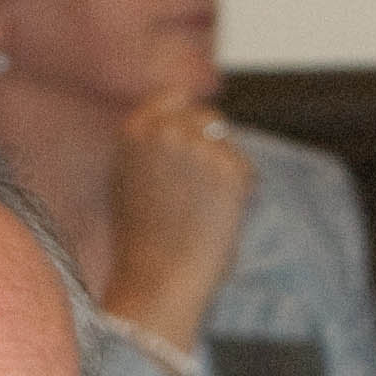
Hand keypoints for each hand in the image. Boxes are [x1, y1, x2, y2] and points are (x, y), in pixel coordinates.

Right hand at [98, 95, 256, 355]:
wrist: (158, 277)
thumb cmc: (143, 242)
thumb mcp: (129, 181)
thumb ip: (150, 148)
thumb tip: (184, 124)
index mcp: (134, 132)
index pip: (174, 97)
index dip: (190, 116)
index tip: (197, 137)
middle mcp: (165, 131)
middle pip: (208, 119)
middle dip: (213, 145)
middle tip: (205, 187)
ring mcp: (198, 147)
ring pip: (228, 146)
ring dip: (226, 171)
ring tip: (206, 210)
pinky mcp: (228, 168)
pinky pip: (246, 170)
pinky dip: (243, 190)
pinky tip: (222, 216)